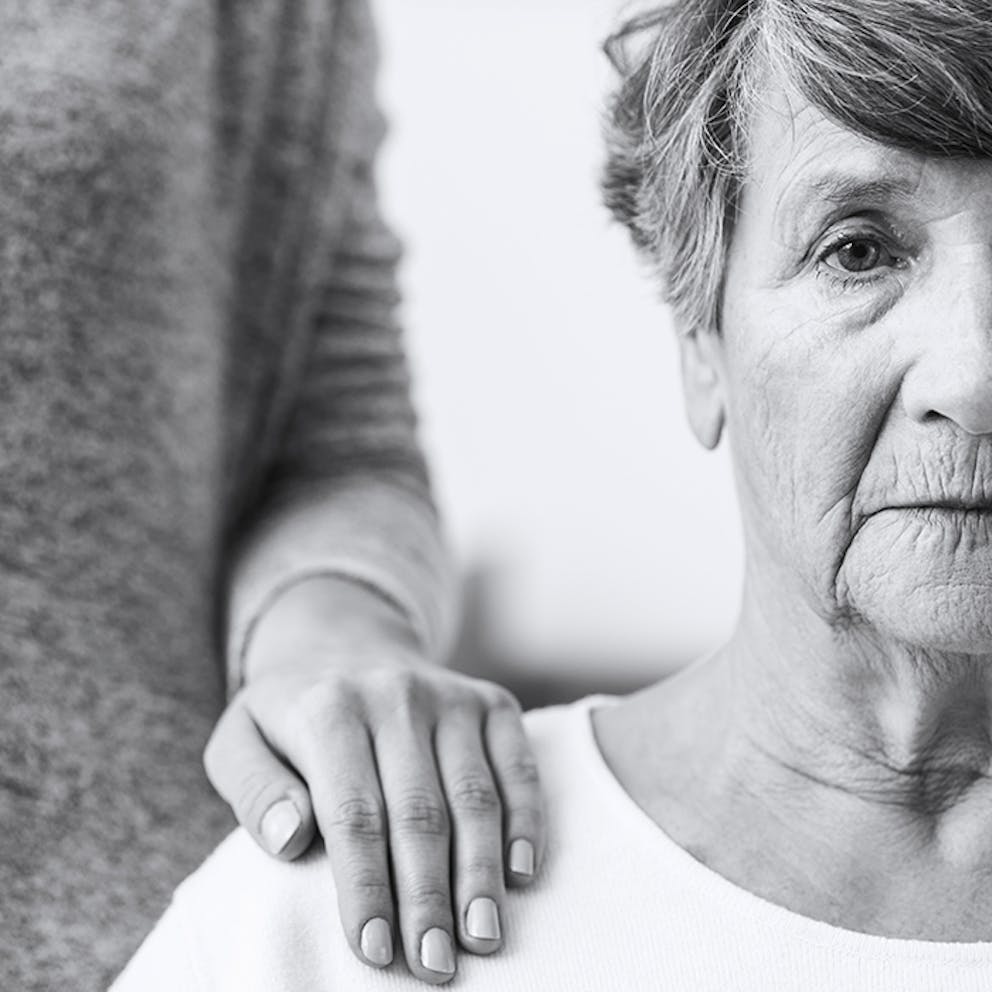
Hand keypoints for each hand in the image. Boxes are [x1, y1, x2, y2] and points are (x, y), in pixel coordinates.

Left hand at [204, 576, 543, 984]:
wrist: (346, 640)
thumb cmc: (288, 714)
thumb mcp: (240, 741)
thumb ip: (254, 790)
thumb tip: (291, 839)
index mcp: (329, 710)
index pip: (353, 812)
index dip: (366, 885)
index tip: (373, 951)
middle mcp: (396, 696)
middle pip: (419, 810)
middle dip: (428, 895)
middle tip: (435, 965)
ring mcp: (450, 696)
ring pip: (474, 793)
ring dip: (480, 870)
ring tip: (483, 936)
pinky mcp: (490, 701)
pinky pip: (518, 763)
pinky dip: (526, 818)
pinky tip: (521, 873)